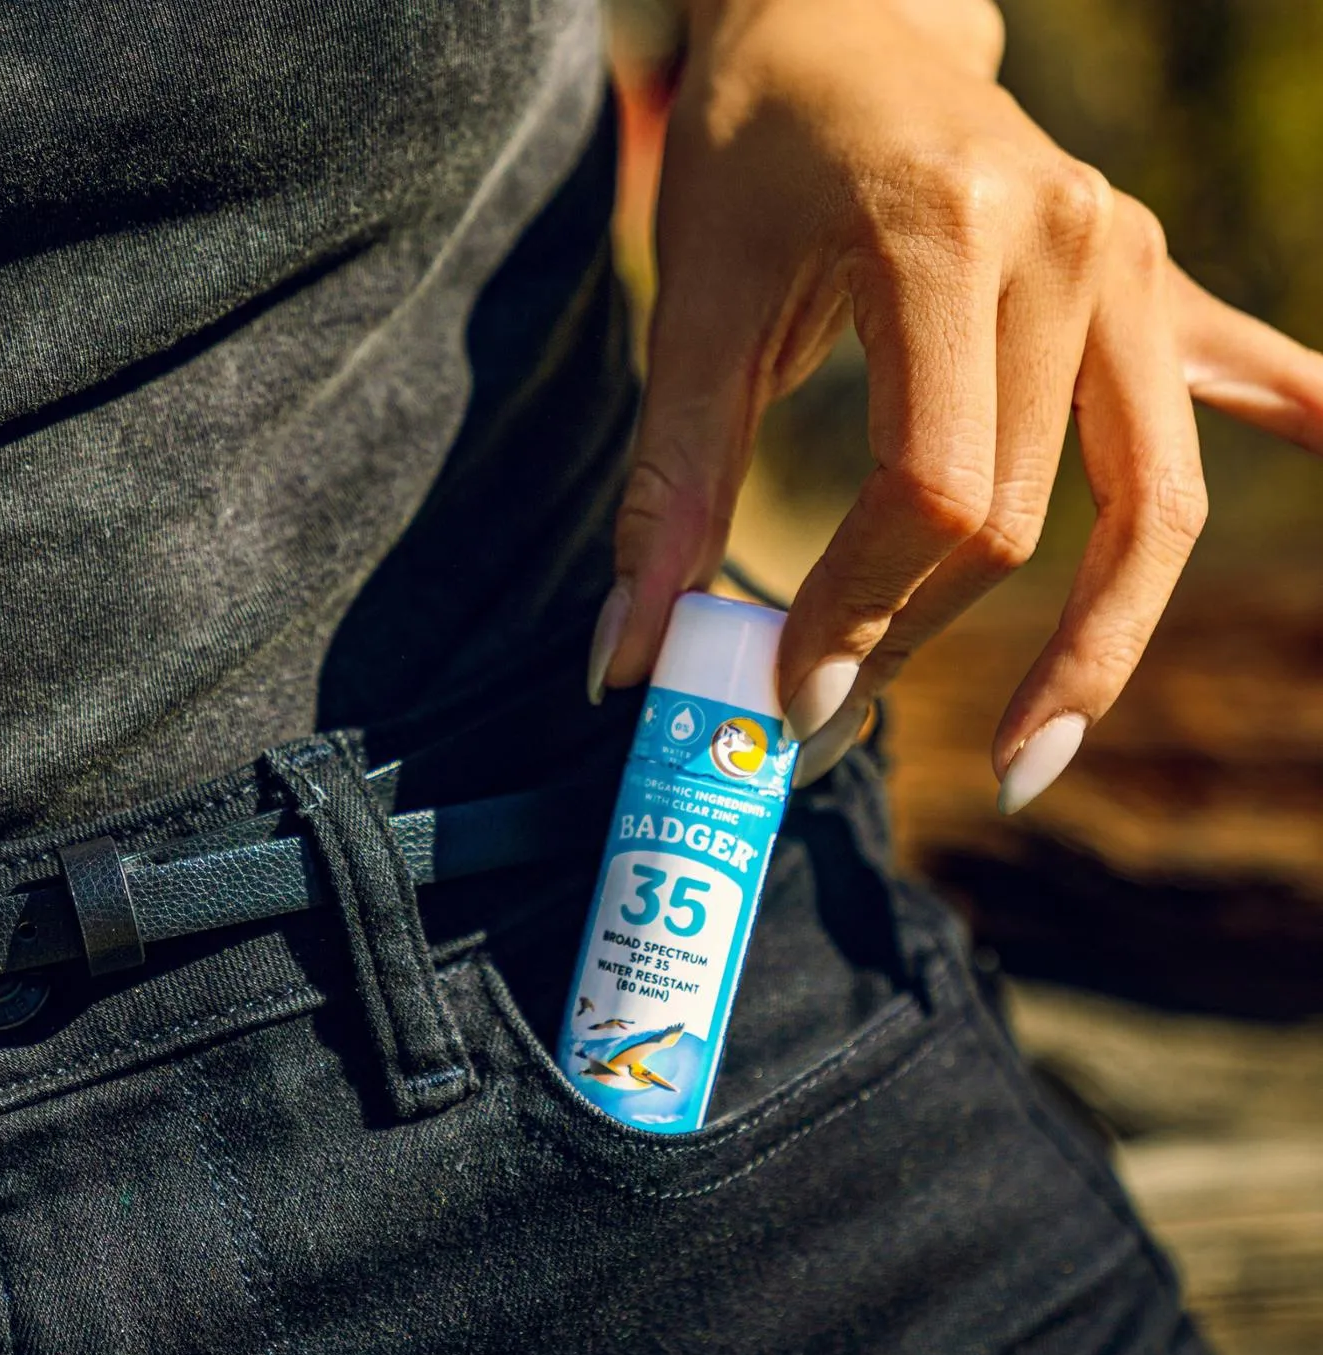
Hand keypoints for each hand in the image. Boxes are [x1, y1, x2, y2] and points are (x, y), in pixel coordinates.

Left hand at [588, 0, 1322, 808]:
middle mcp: (1074, 245)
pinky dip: (1296, 418)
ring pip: (1148, 502)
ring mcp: (1132, 261)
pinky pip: (1236, 375)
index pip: (929, 488)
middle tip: (829, 724)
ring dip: (1095, 644)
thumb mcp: (692, 308)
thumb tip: (626, 661)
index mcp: (948, 237)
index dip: (860, 612)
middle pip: (1020, 517)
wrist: (834, 21)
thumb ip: (668, 485)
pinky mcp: (1152, 280)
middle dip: (918, 639)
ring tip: (1027, 754)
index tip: (789, 698)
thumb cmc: (753, 154)